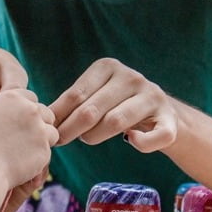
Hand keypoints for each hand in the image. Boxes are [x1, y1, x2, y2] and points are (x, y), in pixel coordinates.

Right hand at [0, 88, 58, 186]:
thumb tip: (24, 115)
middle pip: (46, 114)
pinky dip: (38, 159)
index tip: (17, 124)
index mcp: (12, 97)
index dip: (26, 112)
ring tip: (21, 153)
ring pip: (52, 132)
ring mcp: (39, 129)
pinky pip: (48, 152)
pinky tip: (21, 163)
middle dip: (39, 125)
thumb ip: (8, 112)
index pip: (31, 98)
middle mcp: (29, 109)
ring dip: (42, 142)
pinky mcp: (45, 148)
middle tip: (23, 141)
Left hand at [49, 58, 177, 152]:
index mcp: (109, 66)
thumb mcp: (95, 93)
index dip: (59, 116)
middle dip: (71, 130)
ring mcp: (153, 97)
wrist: (161, 112)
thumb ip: (74, 101)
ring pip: (116, 122)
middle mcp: (132, 77)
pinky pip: (153, 137)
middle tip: (60, 142)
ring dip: (95, 137)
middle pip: (92, 110)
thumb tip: (42, 116)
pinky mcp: (169, 119)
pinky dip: (141, 144)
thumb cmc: (116, 104)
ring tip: (88, 139)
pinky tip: (130, 141)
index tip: (48, 130)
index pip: (76, 94)